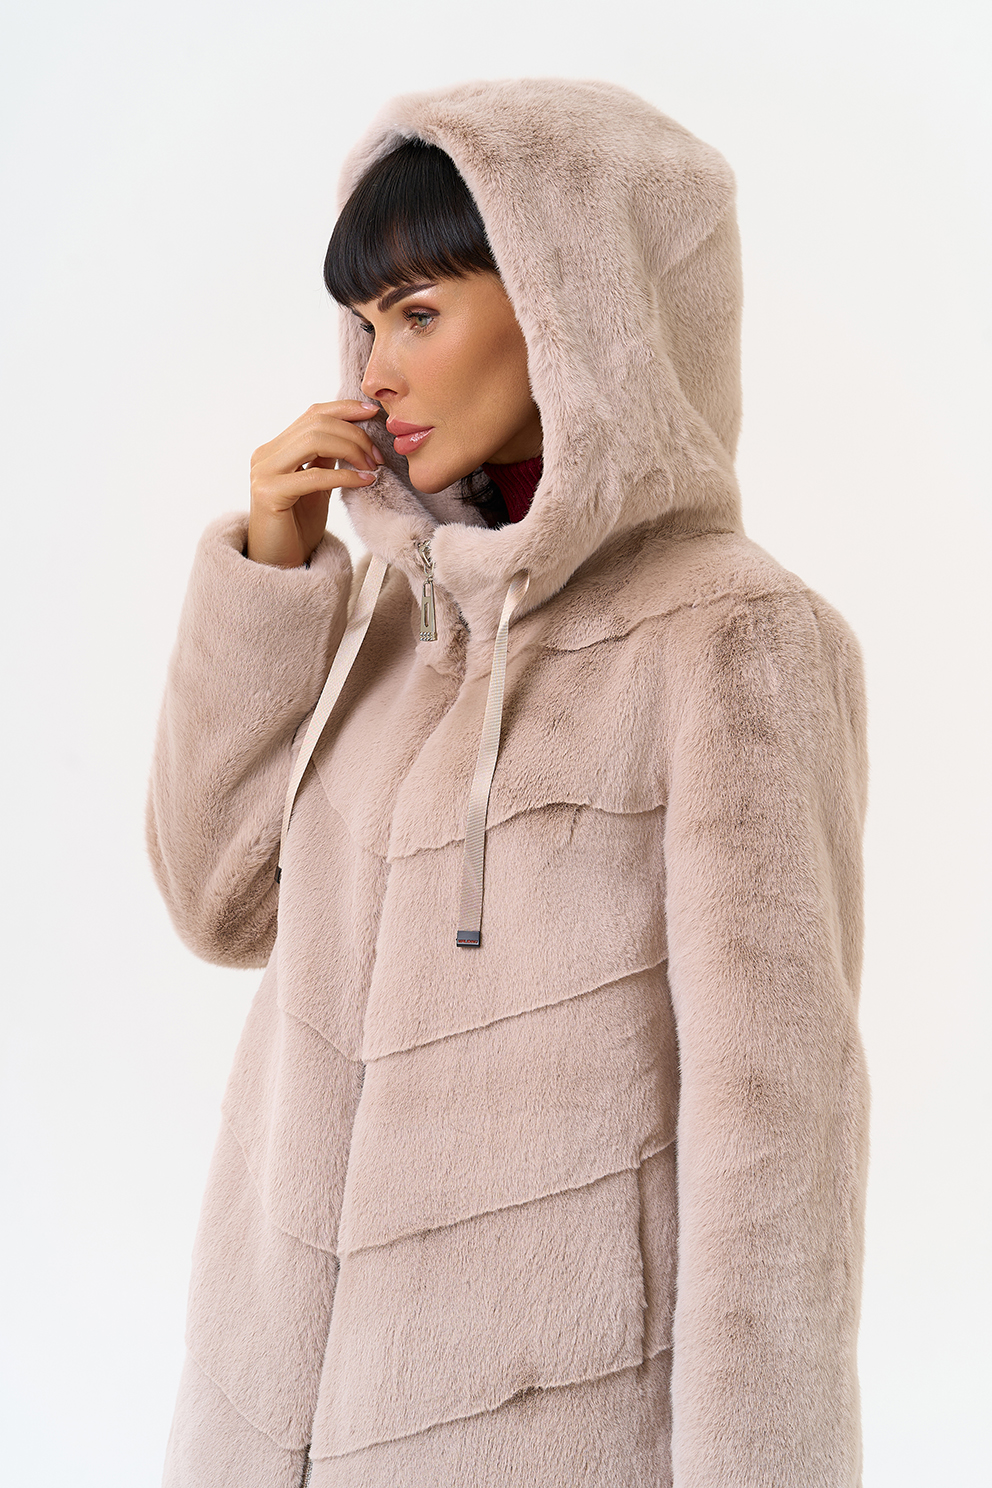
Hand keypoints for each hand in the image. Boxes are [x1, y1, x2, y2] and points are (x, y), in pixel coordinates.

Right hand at [246, 400, 384, 567]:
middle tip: (378, 455)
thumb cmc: (297, 528)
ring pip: (314, 440)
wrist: (278, 564)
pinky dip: (345, 475)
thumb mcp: (316, 486)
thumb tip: (350, 435)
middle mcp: (265, 455)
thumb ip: (325, 459)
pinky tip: (365, 482)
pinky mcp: (269, 494)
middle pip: (316, 424)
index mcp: (275, 449)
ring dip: (352, 450)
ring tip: (372, 467)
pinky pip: (314, 476)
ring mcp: (264, 473)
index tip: (373, 413)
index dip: (344, 409)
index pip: (312, 414)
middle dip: (355, 435)